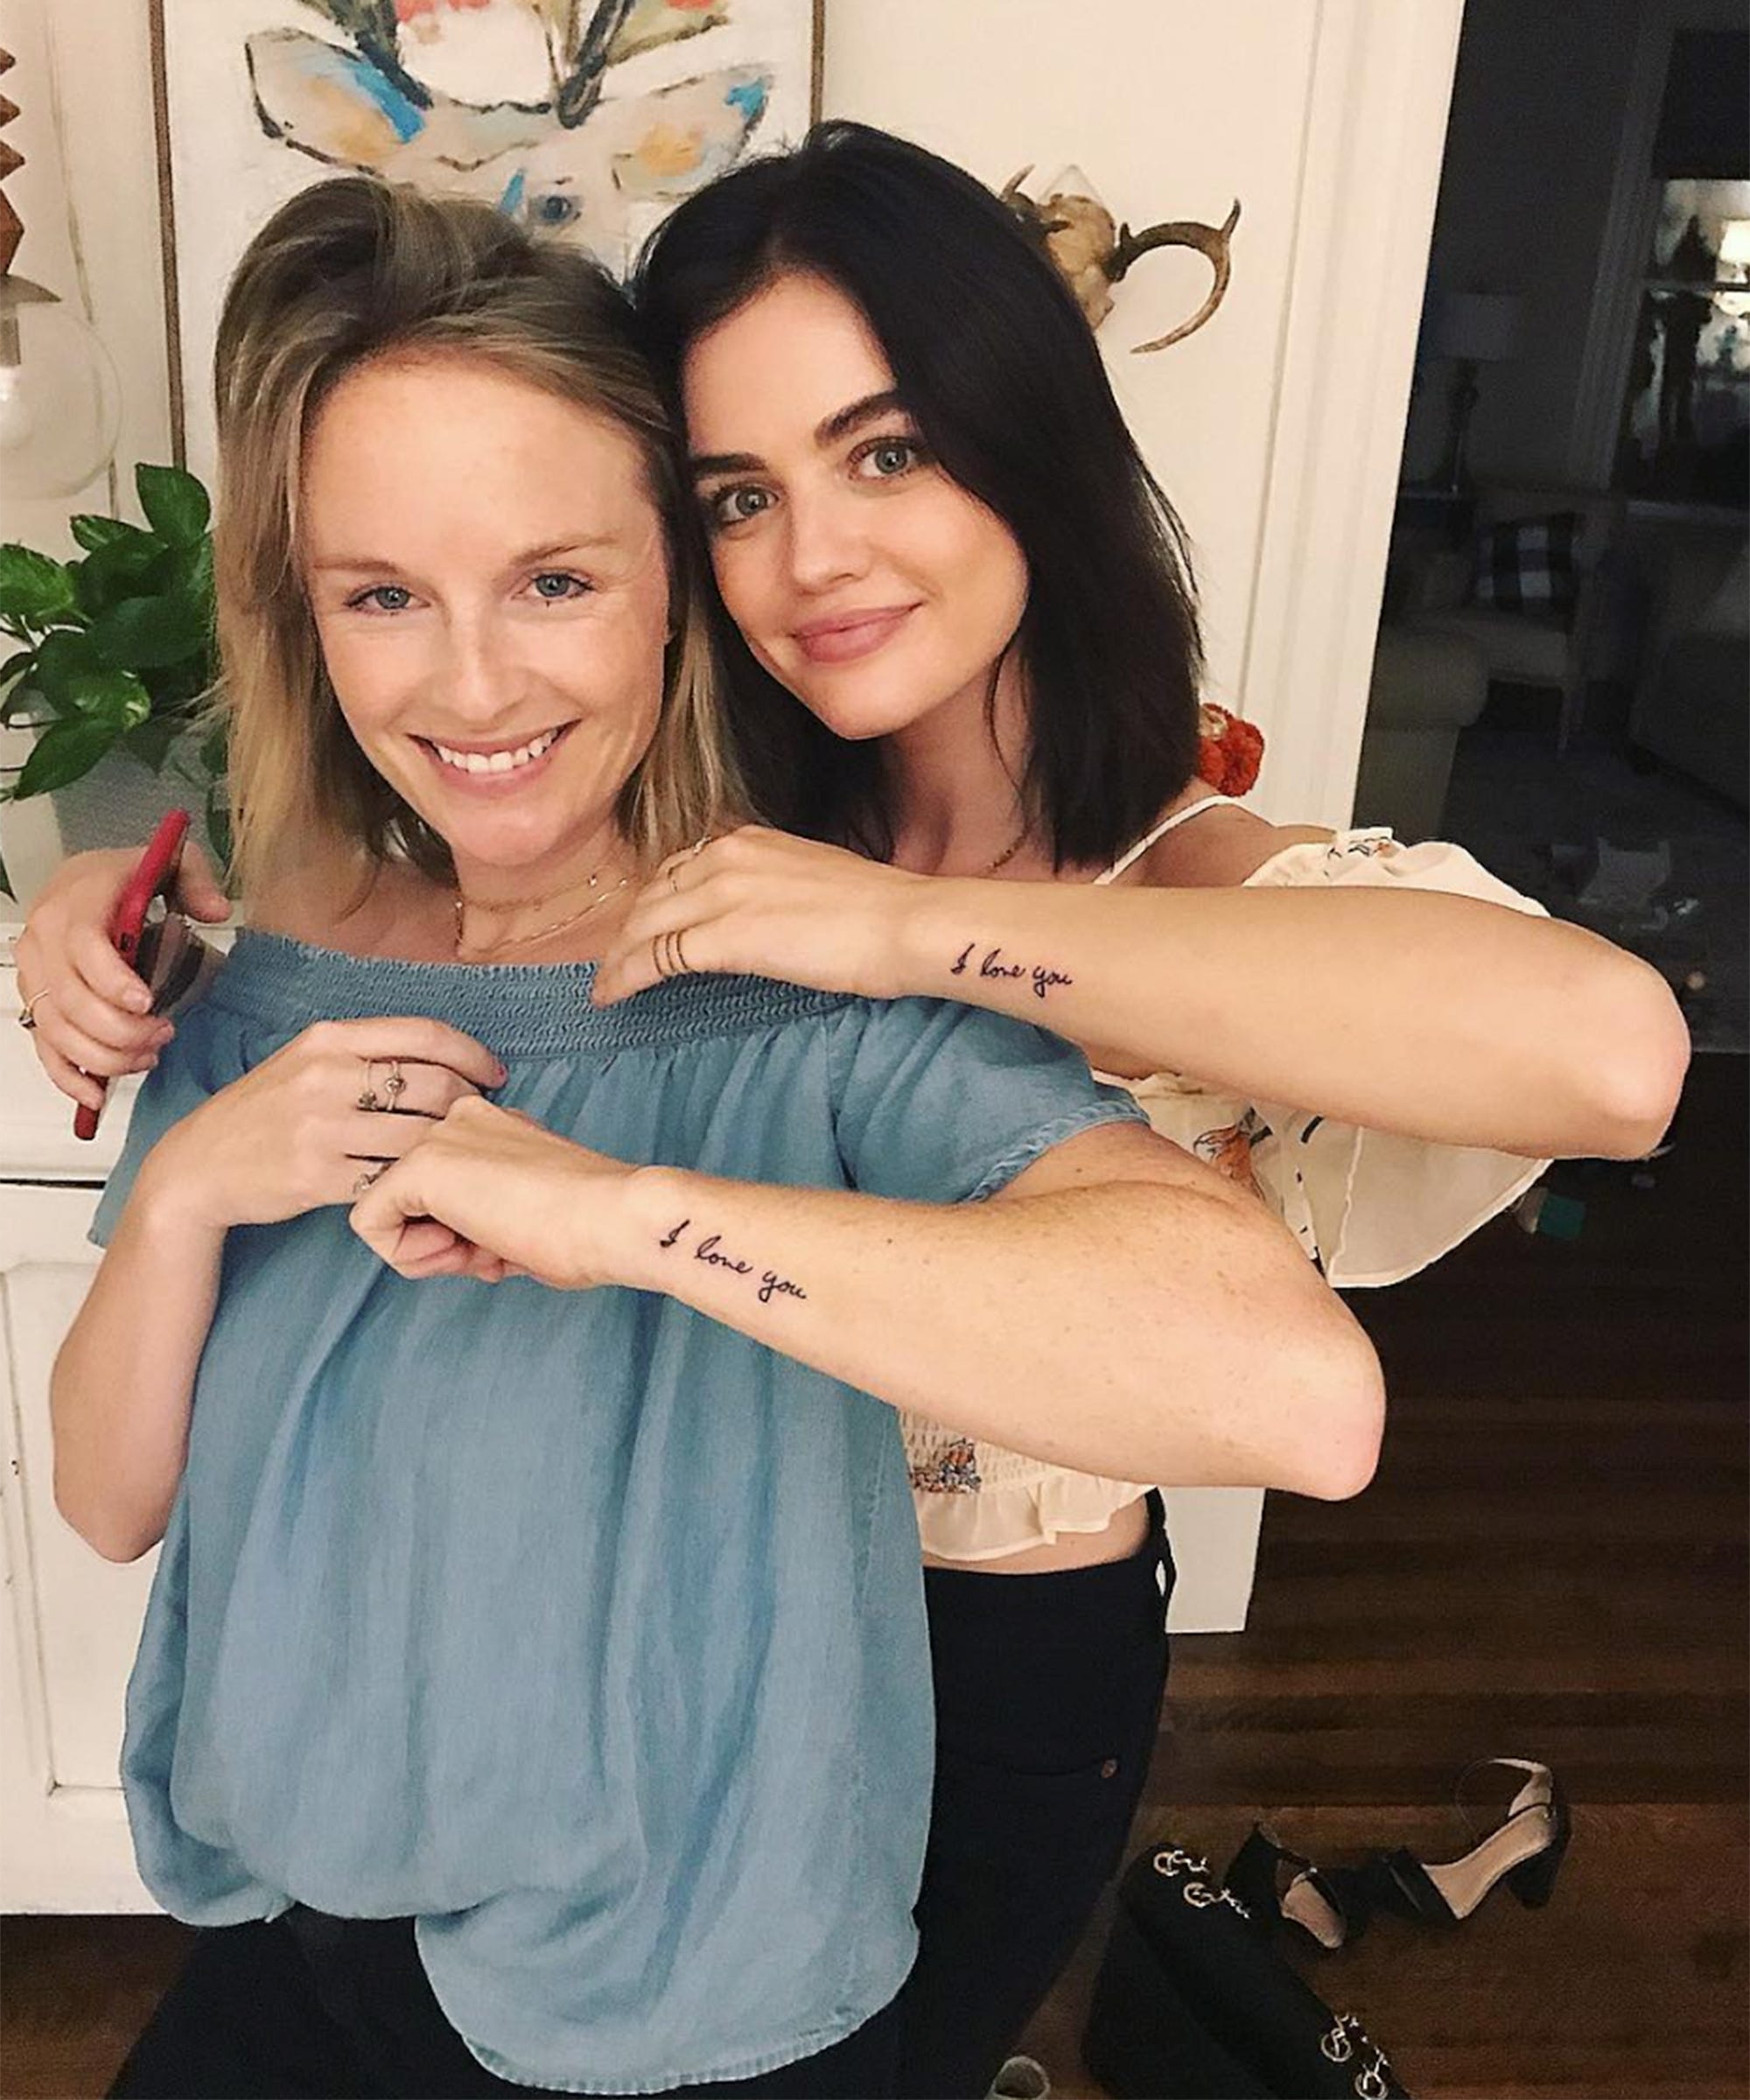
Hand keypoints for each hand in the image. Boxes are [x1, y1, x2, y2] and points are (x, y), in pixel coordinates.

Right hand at [15, 841, 230, 1112]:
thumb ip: (196, 881)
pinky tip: (97, 1094)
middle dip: (121, 1029)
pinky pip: (44, 1049)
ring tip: (148, 1055)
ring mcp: (36, 976)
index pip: (84, 947)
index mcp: (77, 902)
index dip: (113, 982)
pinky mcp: (38, 1003)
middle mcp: (45, 940)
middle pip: (72, 1000)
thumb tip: (216, 909)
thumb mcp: (169, 863)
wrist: (83, 881)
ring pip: (58, 1031)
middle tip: (163, 1033)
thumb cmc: (125, 877)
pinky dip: (69, 1078)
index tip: (147, 1003)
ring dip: (105, 1056)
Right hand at [140, 1018, 505, 1234]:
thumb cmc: (264, 1112)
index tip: (493, 1075)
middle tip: (478, 1123)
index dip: (472, 1055)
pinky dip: (415, 1184)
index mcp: (329, 1038)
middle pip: (434, 1086)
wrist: (198, 1166)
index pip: (425, 1035)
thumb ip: (364, 1053)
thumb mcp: (305, 1061)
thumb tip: (443, 1056)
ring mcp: (320, 1128)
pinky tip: (423, 1186)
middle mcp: (326, 1076)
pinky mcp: (318, 1177)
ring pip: (419, 1136)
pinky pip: (391, 1179)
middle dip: (468, 1106)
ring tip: (456, 1155)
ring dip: (447, 1150)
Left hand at [348, 1095, 636, 1288]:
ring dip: (427, 1250)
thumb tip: (470, 1247)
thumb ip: (489, 1220)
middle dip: (441, 1241)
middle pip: (410, 1198)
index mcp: (491, 1127)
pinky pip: (370, 1223)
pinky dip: (407, 1256)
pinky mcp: (420, 1165)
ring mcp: (437, 1137)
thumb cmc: (590, 1229)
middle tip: (492, 1254)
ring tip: (485, 1254)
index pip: (442, 1189)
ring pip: (386, 1208)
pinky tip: (461, 1254)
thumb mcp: (527, 1218)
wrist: (615, 1218)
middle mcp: (459, 1120)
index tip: (507, 1246)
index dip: (464, 1234)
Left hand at [591, 826, 924, 1005]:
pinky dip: (625, 977)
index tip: (646, 928)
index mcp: (749, 840)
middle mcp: (726, 856)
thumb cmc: (880, 912)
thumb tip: (762, 920)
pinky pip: (656, 956)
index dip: (655, 902)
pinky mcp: (723, 936)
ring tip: (606, 984)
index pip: (680, 868)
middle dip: (628, 932)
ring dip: (618, 958)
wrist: (904, 922)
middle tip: (614, 963)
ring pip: (645, 925)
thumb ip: (774, 890)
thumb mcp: (814, 880)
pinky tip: (611, 996)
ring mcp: (721, 893)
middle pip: (653, 896)